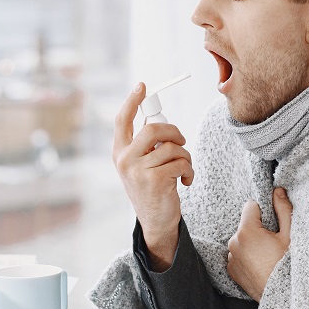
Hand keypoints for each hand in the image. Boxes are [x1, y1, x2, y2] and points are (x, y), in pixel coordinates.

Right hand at [112, 82, 194, 270]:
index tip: (143, 86)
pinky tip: (185, 182)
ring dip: (185, 157)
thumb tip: (160, 123)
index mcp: (119, 152)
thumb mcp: (142, 165)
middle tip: (182, 141)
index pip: (122, 120)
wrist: (156, 222)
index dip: (132, 101)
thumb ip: (145, 145)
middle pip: (153, 129)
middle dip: (174, 132)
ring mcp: (138, 170)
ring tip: (183, 170)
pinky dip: (189, 171)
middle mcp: (124, 160)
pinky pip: (181, 162)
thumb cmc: (152, 189)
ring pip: (173, 147)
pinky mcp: (155, 180)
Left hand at [227, 188, 292, 301]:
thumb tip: (278, 191)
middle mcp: (234, 243)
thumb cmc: (287, 266)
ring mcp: (231, 258)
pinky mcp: (231, 270)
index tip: (273, 222)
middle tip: (273, 243)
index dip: (263, 211)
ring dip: (251, 243)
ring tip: (267, 255)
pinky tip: (260, 264)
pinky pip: (238, 255)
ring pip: (241, 240)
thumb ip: (283, 210)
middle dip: (258, 229)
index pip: (250, 206)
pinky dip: (247, 256)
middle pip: (245, 225)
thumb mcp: (290, 236)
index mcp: (247, 231)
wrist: (281, 296)